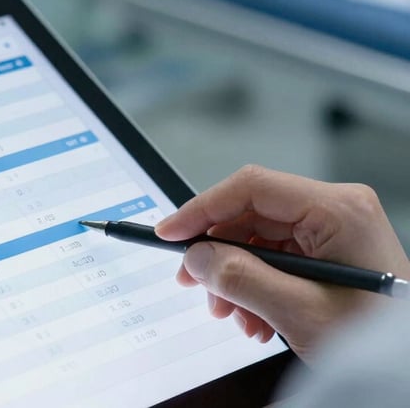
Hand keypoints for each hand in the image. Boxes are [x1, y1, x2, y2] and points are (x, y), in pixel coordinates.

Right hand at [156, 165, 409, 363]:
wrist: (409, 369)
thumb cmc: (376, 340)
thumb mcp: (300, 312)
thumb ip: (241, 279)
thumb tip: (198, 257)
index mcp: (337, 209)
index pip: (251, 187)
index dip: (202, 208)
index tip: (170, 232)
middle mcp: (335, 209)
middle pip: (250, 214)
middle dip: (218, 253)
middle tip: (193, 281)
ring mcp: (332, 228)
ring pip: (257, 238)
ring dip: (235, 276)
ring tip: (233, 314)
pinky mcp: (327, 249)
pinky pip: (274, 256)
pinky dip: (254, 284)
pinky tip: (254, 316)